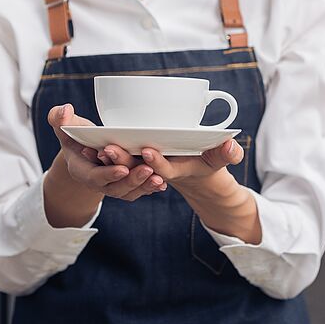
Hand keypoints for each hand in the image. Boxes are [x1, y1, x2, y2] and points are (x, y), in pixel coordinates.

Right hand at [47, 103, 166, 201]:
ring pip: (128, 192)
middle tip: (148, 170)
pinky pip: (137, 190)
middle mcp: (97, 182)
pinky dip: (149, 188)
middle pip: (115, 188)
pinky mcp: (125, 185)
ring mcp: (112, 186)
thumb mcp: (63, 125)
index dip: (108, 174)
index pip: (94, 177)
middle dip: (131, 180)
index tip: (122, 169)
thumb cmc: (74, 135)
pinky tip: (162, 182)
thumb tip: (64, 111)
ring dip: (144, 187)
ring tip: (158, 178)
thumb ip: (59, 118)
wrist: (84, 149)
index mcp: (81, 170)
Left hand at [99, 139, 243, 190]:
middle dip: (123, 159)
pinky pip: (119, 162)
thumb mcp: (220, 160)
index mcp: (175, 171)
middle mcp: (156, 171)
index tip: (147, 151)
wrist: (195, 179)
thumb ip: (227, 154)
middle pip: (137, 167)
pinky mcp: (136, 163)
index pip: (163, 169)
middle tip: (109, 149)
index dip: (155, 161)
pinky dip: (106, 157)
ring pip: (124, 165)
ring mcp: (145, 169)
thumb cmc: (209, 165)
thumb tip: (232, 144)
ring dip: (110, 159)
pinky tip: (92, 146)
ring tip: (96, 148)